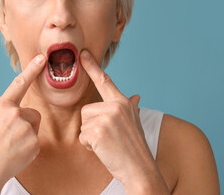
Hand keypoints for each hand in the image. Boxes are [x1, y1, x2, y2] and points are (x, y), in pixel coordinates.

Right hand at [0, 54, 45, 186]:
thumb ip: (6, 113)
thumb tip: (19, 113)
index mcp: (1, 106)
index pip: (19, 83)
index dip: (32, 69)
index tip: (42, 57)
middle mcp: (15, 113)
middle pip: (32, 113)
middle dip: (25, 123)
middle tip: (9, 137)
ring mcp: (26, 128)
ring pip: (34, 127)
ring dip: (27, 135)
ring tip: (11, 146)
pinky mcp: (34, 143)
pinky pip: (36, 141)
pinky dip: (28, 148)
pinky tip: (15, 154)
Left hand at [78, 50, 154, 184]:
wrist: (140, 169)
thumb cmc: (134, 147)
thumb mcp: (135, 122)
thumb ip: (131, 107)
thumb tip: (136, 95)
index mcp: (123, 103)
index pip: (105, 81)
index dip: (93, 67)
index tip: (83, 54)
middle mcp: (116, 106)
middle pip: (87, 110)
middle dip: (92, 126)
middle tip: (108, 137)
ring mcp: (108, 117)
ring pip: (83, 123)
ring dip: (90, 136)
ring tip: (107, 143)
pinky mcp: (98, 131)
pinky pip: (82, 136)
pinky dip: (89, 146)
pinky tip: (104, 149)